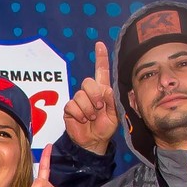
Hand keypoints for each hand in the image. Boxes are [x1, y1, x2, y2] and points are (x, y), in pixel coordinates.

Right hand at [62, 40, 118, 155]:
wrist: (94, 142)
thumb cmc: (106, 127)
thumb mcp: (116, 114)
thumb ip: (113, 101)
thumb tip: (106, 90)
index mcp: (102, 91)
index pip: (101, 71)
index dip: (100, 57)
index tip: (99, 45)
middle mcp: (90, 93)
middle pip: (88, 82)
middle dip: (94, 95)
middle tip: (99, 108)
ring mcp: (78, 101)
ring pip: (80, 95)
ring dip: (88, 109)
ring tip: (91, 117)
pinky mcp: (70, 109)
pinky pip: (72, 106)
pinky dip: (79, 114)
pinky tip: (82, 120)